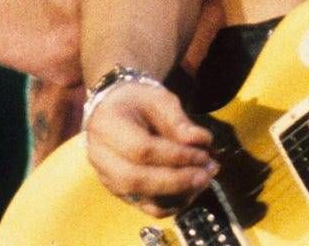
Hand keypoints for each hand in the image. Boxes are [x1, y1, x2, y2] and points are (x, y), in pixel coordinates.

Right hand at [82, 80, 215, 217]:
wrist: (115, 110)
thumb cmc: (138, 102)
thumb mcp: (159, 99)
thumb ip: (179, 121)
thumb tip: (201, 142)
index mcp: (107, 125)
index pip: (141, 149)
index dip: (175, 156)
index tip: (203, 155)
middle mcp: (101, 157)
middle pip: (136, 180)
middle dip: (177, 181)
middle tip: (207, 174)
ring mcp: (108, 178)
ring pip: (142, 199)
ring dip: (179, 194)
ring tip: (204, 179)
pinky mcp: (121, 193)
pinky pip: (147, 208)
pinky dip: (172, 204)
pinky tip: (191, 189)